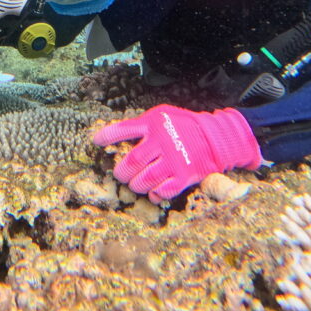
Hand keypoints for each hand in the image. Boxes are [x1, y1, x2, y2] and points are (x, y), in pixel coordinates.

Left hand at [93, 104, 261, 201]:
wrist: (214, 138)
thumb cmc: (182, 126)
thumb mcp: (161, 116)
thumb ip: (141, 125)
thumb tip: (114, 135)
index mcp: (153, 124)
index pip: (123, 130)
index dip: (106, 136)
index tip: (96, 142)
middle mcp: (162, 142)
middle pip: (131, 163)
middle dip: (121, 172)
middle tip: (121, 174)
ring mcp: (173, 161)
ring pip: (144, 180)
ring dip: (135, 185)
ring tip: (135, 183)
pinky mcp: (184, 177)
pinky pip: (161, 191)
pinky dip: (153, 194)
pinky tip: (151, 191)